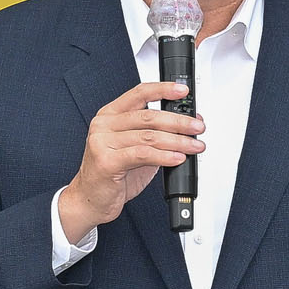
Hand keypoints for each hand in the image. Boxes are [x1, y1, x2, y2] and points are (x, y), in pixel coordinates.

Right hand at [57, 81, 204, 244]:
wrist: (90, 199)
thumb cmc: (112, 174)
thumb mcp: (135, 148)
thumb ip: (155, 135)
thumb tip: (186, 126)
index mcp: (110, 115)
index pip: (139, 93)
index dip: (163, 89)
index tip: (183, 91)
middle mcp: (104, 125)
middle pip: (148, 116)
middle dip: (179, 122)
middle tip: (197, 128)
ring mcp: (102, 142)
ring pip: (148, 136)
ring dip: (177, 141)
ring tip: (194, 146)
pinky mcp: (106, 161)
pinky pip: (142, 154)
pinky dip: (164, 156)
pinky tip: (177, 158)